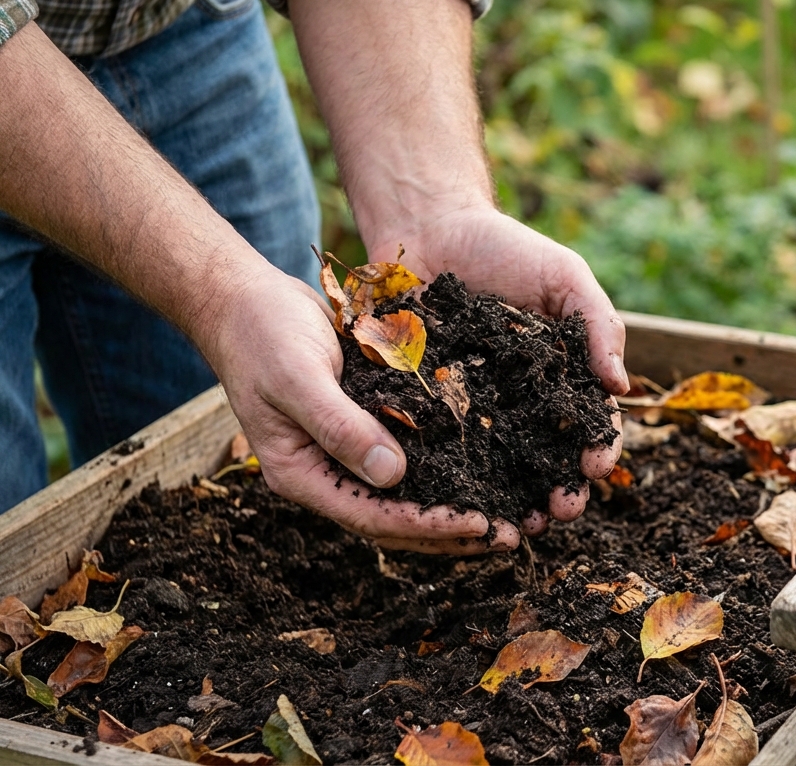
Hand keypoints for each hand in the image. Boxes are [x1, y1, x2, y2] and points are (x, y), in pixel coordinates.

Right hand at [203, 269, 518, 553]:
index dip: (427, 525)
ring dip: (455, 505)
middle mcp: (327, 472)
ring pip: (409, 493)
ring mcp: (347, 450)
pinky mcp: (368, 422)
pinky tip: (489, 464)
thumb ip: (340, 426)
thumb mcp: (298, 378)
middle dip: (452, 531)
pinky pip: (413, 454)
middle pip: (396, 520)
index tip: (480, 524)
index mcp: (301, 474)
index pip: (372, 516)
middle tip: (510, 536)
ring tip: (508, 514)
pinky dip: (449, 464)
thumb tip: (393, 476)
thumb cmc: (261, 335)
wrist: (245, 298)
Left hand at [367, 206, 625, 535]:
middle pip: (548, 462)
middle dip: (560, 493)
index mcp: (562, 380)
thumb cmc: (506, 248)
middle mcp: (522, 405)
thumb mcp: (565, 276)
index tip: (596, 465)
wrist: (428, 228)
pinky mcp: (428, 410)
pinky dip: (455, 484)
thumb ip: (599, 324)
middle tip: (558, 511)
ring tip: (519, 526)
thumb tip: (621, 387)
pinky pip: (442, 452)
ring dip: (513, 505)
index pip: (590, 426)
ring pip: (499, 472)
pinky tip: (462, 504)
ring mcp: (475, 412)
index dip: (599, 449)